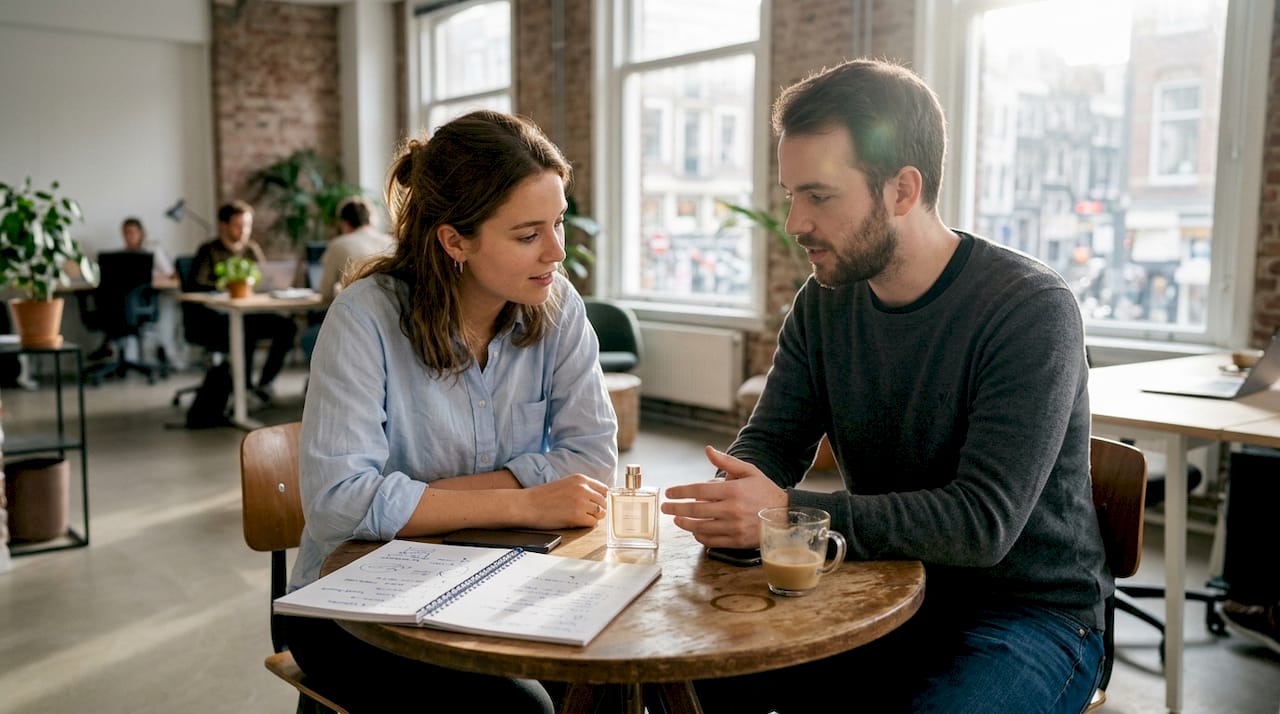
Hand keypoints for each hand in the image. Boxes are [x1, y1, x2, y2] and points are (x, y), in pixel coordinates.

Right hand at [519, 473, 609, 528]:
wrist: (527, 505)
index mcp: (580, 479)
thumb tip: (598, 499)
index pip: (604, 489)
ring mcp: (581, 502)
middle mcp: (583, 489)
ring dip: (593, 517)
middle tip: (587, 514)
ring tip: (580, 518)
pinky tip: (576, 523)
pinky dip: (587, 525)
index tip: (595, 505)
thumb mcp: (565, 484)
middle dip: (598, 509)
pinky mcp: (577, 516)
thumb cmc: (543, 497)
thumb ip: (581, 488)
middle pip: (604, 502)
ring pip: (601, 513)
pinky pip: (592, 523)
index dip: (600, 499)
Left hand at [660, 445, 785, 547]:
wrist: (785, 515)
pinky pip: (712, 540)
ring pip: (701, 527)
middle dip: (676, 509)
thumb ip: (726, 461)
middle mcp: (732, 509)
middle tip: (665, 508)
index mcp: (733, 490)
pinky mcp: (737, 541)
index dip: (681, 492)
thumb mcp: (749, 471)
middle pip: (696, 510)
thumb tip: (708, 450)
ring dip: (685, 524)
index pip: (699, 490)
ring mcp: (734, 527)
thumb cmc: (764, 491)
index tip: (669, 493)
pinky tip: (694, 531)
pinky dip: (699, 536)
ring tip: (677, 520)